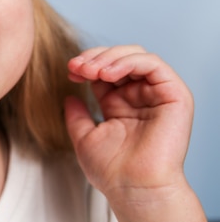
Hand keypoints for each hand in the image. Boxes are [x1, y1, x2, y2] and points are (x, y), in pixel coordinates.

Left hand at [64, 45, 204, 221]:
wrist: (132, 188)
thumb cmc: (112, 170)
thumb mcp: (84, 136)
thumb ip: (76, 115)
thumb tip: (69, 96)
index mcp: (120, 103)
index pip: (105, 69)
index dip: (86, 63)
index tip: (70, 71)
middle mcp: (140, 96)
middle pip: (119, 57)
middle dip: (95, 57)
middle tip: (77, 67)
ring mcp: (158, 95)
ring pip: (136, 55)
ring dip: (109, 57)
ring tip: (91, 70)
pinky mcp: (174, 96)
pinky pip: (153, 64)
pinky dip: (128, 61)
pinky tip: (108, 73)